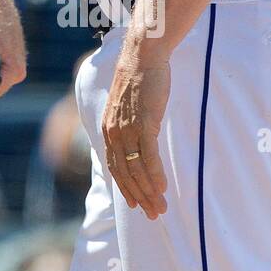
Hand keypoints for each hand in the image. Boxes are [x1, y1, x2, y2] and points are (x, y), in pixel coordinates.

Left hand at [102, 35, 169, 218]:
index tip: (135, 204)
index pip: (115, 166)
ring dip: (149, 191)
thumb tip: (137, 139)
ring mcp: (128, 128)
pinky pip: (148, 155)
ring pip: (136, 169)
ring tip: (160, 207)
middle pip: (125, 173)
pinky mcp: (144, 123)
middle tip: (153, 214)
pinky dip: (154, 174)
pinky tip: (162, 188)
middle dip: (138, 197)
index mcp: (108, 128)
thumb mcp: (127, 106)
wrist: (142, 56)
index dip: (125, 187)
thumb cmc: (139, 79)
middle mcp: (114, 131)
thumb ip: (128, 124)